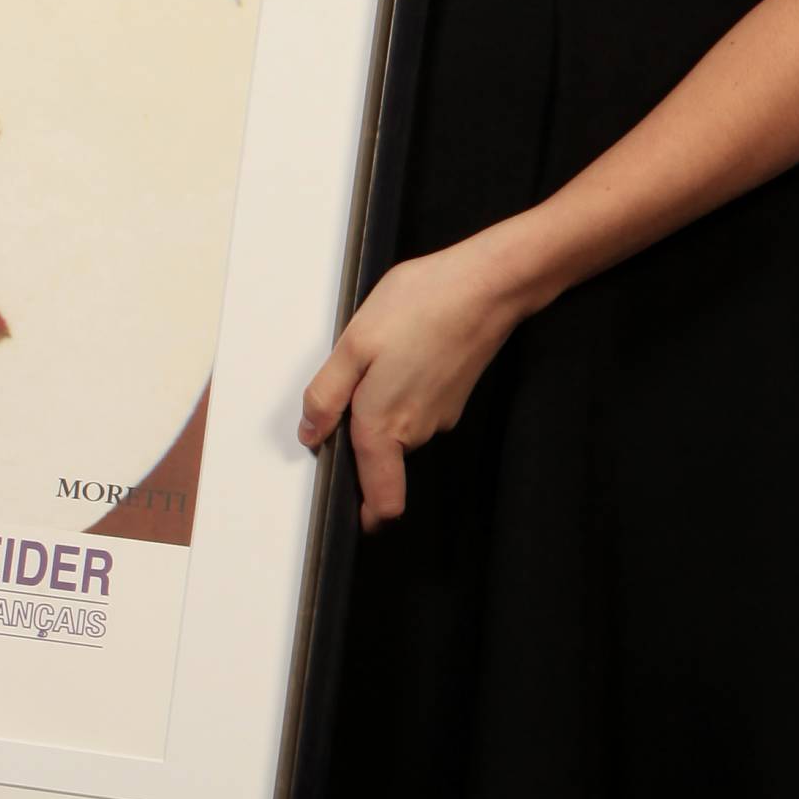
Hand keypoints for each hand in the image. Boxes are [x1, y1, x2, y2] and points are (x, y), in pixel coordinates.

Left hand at [298, 229, 539, 528]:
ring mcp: (440, 416)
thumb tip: (311, 433)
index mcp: (385, 425)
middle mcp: (416, 431)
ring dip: (382, 408)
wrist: (486, 286)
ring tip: (377, 361)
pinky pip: (418, 408)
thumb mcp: (353, 344)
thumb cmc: (423, 305)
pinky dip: (404, 390)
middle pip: (381, 462)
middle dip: (361, 436)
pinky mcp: (453, 397)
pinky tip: (403, 353)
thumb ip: (327, 396)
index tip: (347, 503)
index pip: (382, 503)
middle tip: (349, 389)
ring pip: (399, 432)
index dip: (364, 512)